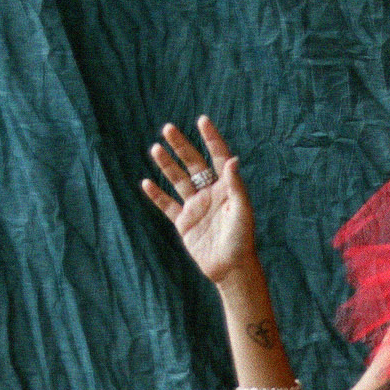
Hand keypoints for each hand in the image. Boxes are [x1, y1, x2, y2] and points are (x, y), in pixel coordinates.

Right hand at [140, 116, 254, 284]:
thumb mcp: (242, 211)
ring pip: (178, 181)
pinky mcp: (184, 223)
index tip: (202, 120)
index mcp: (226, 188)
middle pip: (193, 164)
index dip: (211, 139)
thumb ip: (236, 185)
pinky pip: (168, 205)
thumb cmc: (242, 240)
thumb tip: (232, 159)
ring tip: (155, 148)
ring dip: (167, 165)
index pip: (218, 157)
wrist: (231, 269)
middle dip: (181, 146)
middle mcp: (210, 194)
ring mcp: (195, 207)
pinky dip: (157, 195)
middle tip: (168, 128)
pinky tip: (146, 182)